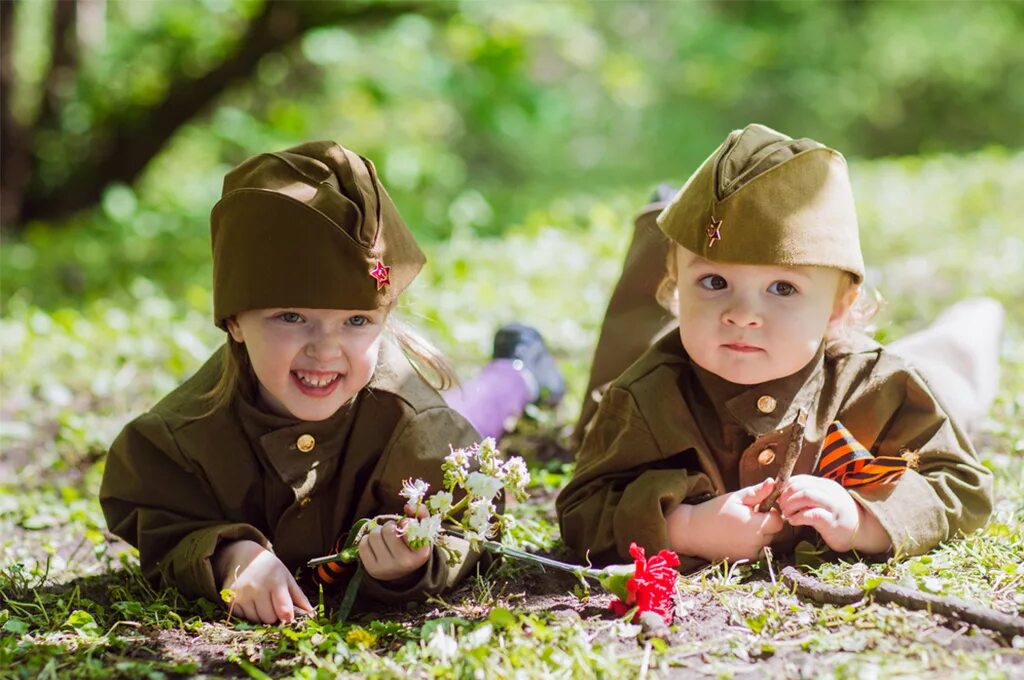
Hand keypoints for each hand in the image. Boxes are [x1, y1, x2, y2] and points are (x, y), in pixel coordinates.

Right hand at [214, 539, 313, 623]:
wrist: (243, 556)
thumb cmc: (270, 568)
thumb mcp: (287, 577)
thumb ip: (298, 596)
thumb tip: (311, 614)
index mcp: (275, 581)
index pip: (284, 610)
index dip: (288, 617)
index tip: (289, 617)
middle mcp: (257, 588)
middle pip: (269, 618)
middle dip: (274, 616)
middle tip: (273, 604)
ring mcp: (242, 594)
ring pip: (255, 620)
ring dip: (260, 615)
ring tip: (262, 601)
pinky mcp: (230, 600)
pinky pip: (243, 618)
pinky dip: (248, 614)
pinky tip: (251, 601)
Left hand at [358, 510, 431, 581]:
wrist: (403, 572)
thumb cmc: (413, 547)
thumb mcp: (423, 532)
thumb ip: (421, 514)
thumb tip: (408, 507)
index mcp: (420, 553)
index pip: (407, 527)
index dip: (404, 522)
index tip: (404, 526)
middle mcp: (404, 563)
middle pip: (387, 529)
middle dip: (389, 526)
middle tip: (393, 532)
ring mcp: (386, 568)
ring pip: (373, 535)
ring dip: (377, 532)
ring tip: (384, 539)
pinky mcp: (372, 569)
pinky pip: (363, 545)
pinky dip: (367, 540)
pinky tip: (376, 545)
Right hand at [667, 478, 784, 560]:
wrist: (692, 532)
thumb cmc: (714, 511)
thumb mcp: (735, 497)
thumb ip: (757, 492)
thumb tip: (774, 482)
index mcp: (755, 526)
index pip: (778, 521)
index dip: (771, 513)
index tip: (758, 508)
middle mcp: (755, 543)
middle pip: (772, 532)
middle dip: (764, 523)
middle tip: (746, 516)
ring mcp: (750, 555)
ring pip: (765, 542)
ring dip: (758, 535)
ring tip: (739, 527)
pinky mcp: (744, 561)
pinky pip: (756, 551)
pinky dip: (751, 544)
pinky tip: (735, 537)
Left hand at [777, 474, 890, 552]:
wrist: (863, 531)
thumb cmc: (837, 516)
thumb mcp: (824, 500)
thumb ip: (808, 495)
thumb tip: (782, 494)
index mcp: (826, 485)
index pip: (800, 479)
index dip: (785, 487)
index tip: (778, 496)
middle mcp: (830, 492)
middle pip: (800, 486)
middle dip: (785, 496)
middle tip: (781, 506)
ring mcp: (833, 506)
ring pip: (806, 496)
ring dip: (790, 505)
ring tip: (787, 514)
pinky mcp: (833, 521)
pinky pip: (812, 515)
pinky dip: (798, 517)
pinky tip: (794, 521)